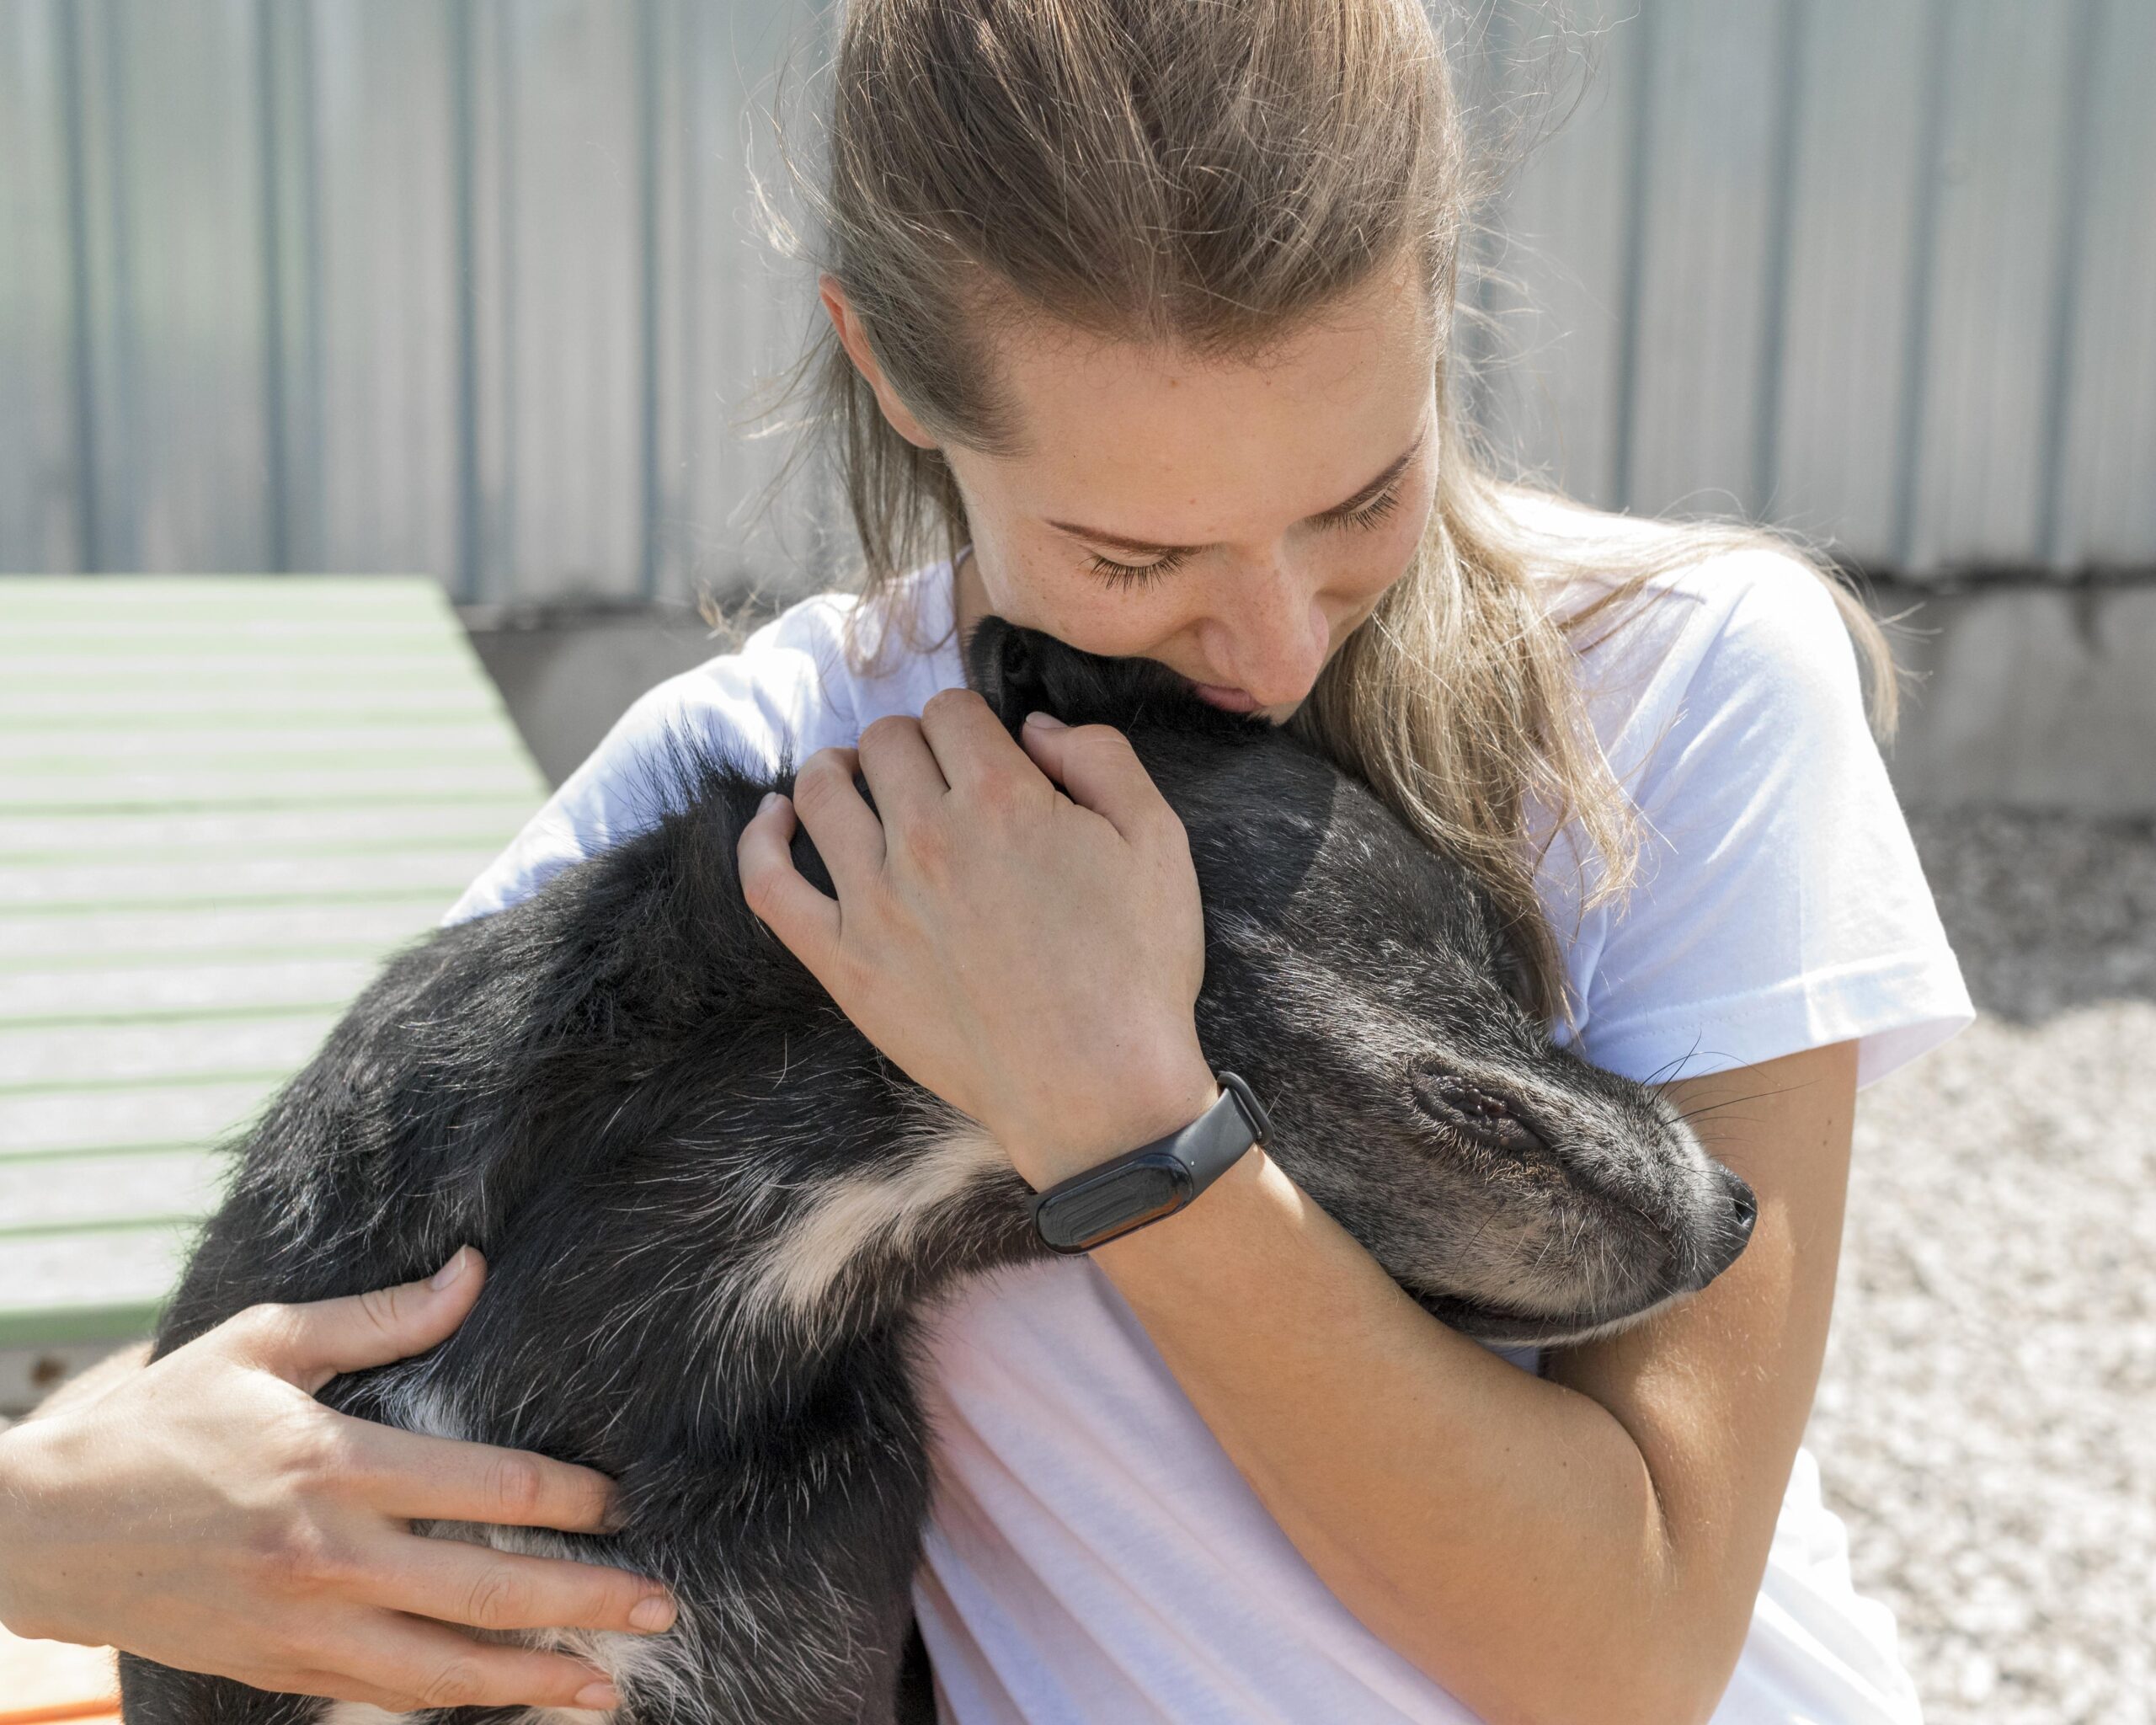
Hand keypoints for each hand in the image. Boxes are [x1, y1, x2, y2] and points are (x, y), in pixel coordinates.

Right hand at [0, 1248, 673, 1712]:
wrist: (44, 1528)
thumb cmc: (163, 1420)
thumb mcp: (265, 1344)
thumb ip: (382, 1318)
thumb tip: (474, 1270)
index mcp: (338, 1463)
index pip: (491, 1486)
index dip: (572, 1499)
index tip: (624, 1503)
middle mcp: (330, 1554)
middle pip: (490, 1588)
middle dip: (586, 1601)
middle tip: (662, 1602)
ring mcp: (304, 1625)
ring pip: (447, 1667)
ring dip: (536, 1678)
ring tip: (609, 1686)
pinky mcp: (278, 1669)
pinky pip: (387, 1693)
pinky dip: (456, 1701)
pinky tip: (509, 1699)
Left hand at [736, 692, 1217, 1186]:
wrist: (1099, 1091)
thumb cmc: (1136, 970)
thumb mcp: (1156, 842)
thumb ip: (1101, 758)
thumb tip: (1035, 725)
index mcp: (1002, 798)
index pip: (951, 711)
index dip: (968, 722)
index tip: (981, 752)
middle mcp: (928, 838)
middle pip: (886, 743)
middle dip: (912, 744)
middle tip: (933, 777)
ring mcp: (875, 902)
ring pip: (822, 791)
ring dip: (838, 770)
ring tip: (855, 779)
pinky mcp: (844, 963)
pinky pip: (769, 884)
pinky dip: (760, 838)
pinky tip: (774, 817)